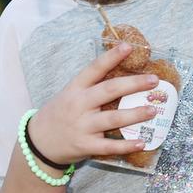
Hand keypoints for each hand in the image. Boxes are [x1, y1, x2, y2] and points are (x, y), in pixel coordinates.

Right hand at [29, 42, 160, 164]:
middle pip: (109, 90)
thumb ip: (93, 87)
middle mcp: (79, 105)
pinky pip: (109, 146)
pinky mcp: (85, 145)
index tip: (128, 46)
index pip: (94, 69)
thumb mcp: (70, 94)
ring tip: (153, 110)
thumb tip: (127, 76)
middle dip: (133, 84)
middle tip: (154, 80)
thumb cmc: (61, 113)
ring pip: (112, 119)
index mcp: (75, 89)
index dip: (111, 57)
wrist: (38, 142)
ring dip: (135, 114)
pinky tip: (142, 142)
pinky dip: (126, 146)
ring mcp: (82, 126)